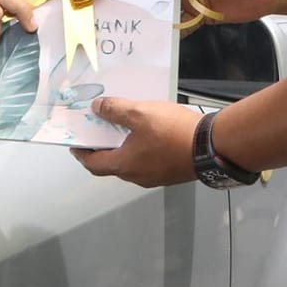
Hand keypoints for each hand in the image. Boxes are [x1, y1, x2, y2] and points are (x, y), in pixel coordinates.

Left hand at [72, 97, 202, 186]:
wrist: (211, 146)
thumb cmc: (171, 132)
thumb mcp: (140, 113)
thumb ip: (115, 110)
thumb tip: (96, 108)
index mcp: (124, 165)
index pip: (94, 164)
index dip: (82, 154)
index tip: (75, 145)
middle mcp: (137, 177)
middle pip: (112, 165)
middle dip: (102, 150)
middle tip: (98, 133)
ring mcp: (155, 178)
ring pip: (131, 165)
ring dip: (122, 150)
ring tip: (122, 131)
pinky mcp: (170, 174)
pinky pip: (147, 163)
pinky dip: (139, 151)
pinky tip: (147, 136)